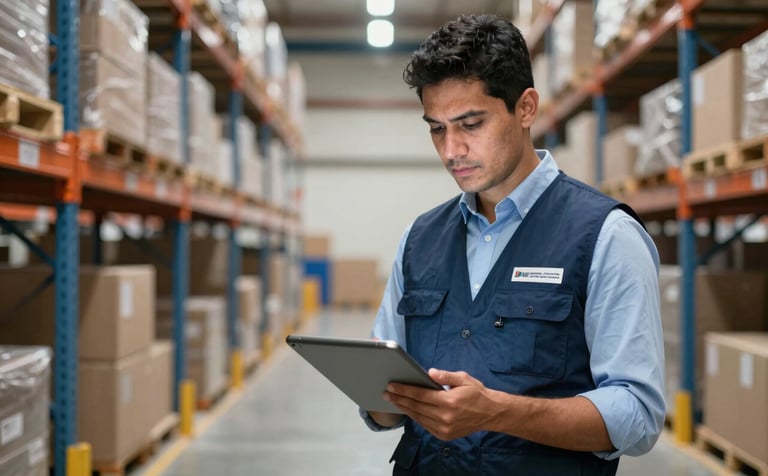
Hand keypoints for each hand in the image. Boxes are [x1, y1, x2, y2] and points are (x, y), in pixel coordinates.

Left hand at [384, 368, 499, 440]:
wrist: (491, 413)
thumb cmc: (477, 393)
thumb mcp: (463, 379)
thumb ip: (445, 375)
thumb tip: (429, 373)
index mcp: (449, 401)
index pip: (420, 395)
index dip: (404, 390)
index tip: (392, 386)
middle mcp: (445, 417)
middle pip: (416, 407)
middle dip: (399, 398)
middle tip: (386, 392)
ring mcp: (444, 428)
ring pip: (418, 417)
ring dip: (404, 408)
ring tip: (393, 400)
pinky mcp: (444, 435)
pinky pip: (425, 425)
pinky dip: (415, 417)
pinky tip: (408, 409)